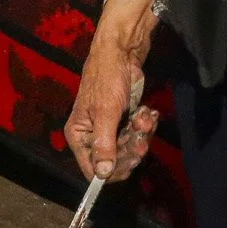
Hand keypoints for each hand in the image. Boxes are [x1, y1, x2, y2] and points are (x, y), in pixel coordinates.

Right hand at [66, 0, 160, 182]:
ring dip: (141, 134)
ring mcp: (110, 130)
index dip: (113, 169)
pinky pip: (138, 135)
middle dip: (132, 147)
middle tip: (142, 132)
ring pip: (130, 149)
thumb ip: (104, 143)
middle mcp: (92, 137)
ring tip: (144, 115)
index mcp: (79, 136)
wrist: (122, 53)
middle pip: (115, 162)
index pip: (92, 170)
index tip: (132, 159)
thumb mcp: (105, 112)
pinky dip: (145, 125)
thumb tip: (102, 174)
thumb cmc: (107, 79)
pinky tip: (147, 112)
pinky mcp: (125, 122)